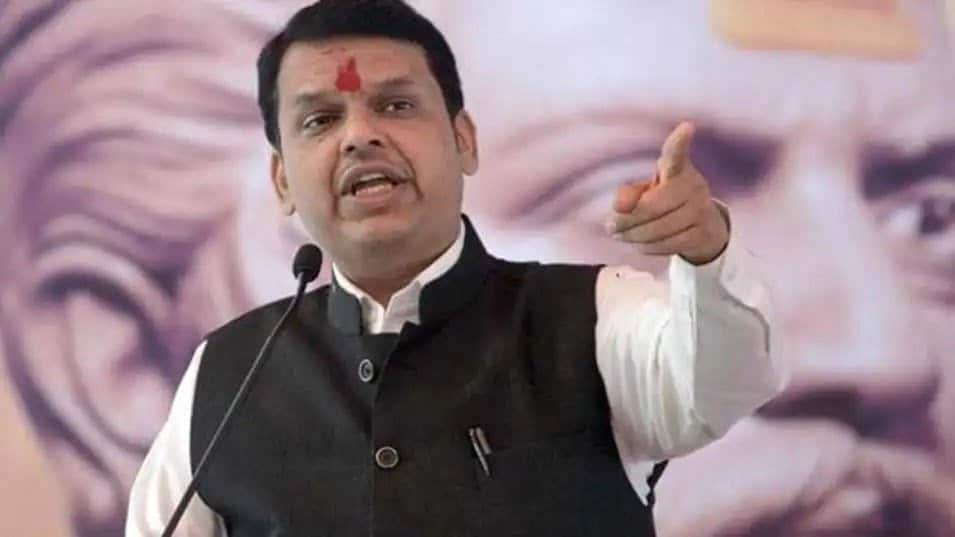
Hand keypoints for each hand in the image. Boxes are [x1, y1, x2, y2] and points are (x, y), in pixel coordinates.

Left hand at [605, 121, 728, 264]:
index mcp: (677, 168)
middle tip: (610, 227)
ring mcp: (701, 209)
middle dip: (626, 221)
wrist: (703, 226)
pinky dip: (648, 248)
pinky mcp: (703, 232)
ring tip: (621, 236)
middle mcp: (693, 185)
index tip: (686, 127)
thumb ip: (629, 195)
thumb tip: (620, 206)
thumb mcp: (646, 192)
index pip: (676, 154)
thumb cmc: (665, 201)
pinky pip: (666, 245)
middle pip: (651, 207)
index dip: (679, 142)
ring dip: (633, 237)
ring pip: (657, 230)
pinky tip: (641, 244)